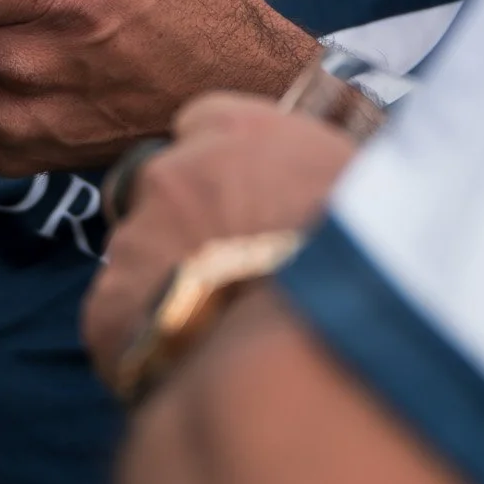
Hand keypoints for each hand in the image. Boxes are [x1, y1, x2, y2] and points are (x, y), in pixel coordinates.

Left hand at [82, 95, 358, 390]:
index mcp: (240, 132)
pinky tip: (194, 361)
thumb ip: (330, 176)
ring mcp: (134, 238)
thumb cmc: (369, 264)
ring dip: (173, 279)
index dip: (227, 163)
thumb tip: (333, 189)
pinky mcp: (108, 307)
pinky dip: (153, 334)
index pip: (208, 122)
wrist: (310, 354)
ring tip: (224, 326)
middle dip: (196, 223)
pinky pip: (124, 315)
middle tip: (240, 271)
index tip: (247, 196)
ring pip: (143, 252)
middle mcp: (175, 172)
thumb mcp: (374, 192)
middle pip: (170, 187)